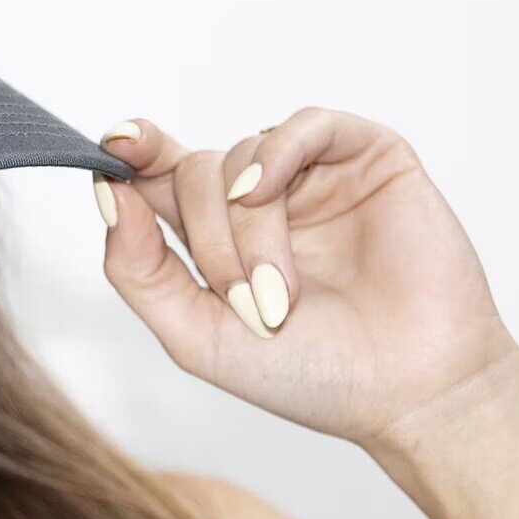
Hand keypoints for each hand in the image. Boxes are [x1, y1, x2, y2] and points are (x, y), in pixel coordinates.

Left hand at [93, 107, 518, 451]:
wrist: (412, 394)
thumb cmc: (311, 375)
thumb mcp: (197, 338)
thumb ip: (139, 270)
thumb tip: (106, 193)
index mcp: (214, 238)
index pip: (157, 178)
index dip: (132, 155)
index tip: (114, 146)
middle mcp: (259, 202)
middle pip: (193, 171)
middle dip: (206, 238)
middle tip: (246, 301)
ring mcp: (313, 178)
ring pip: (243, 155)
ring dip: (247, 227)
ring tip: (280, 294)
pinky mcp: (368, 159)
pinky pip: (306, 125)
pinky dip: (278, 152)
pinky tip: (269, 192)